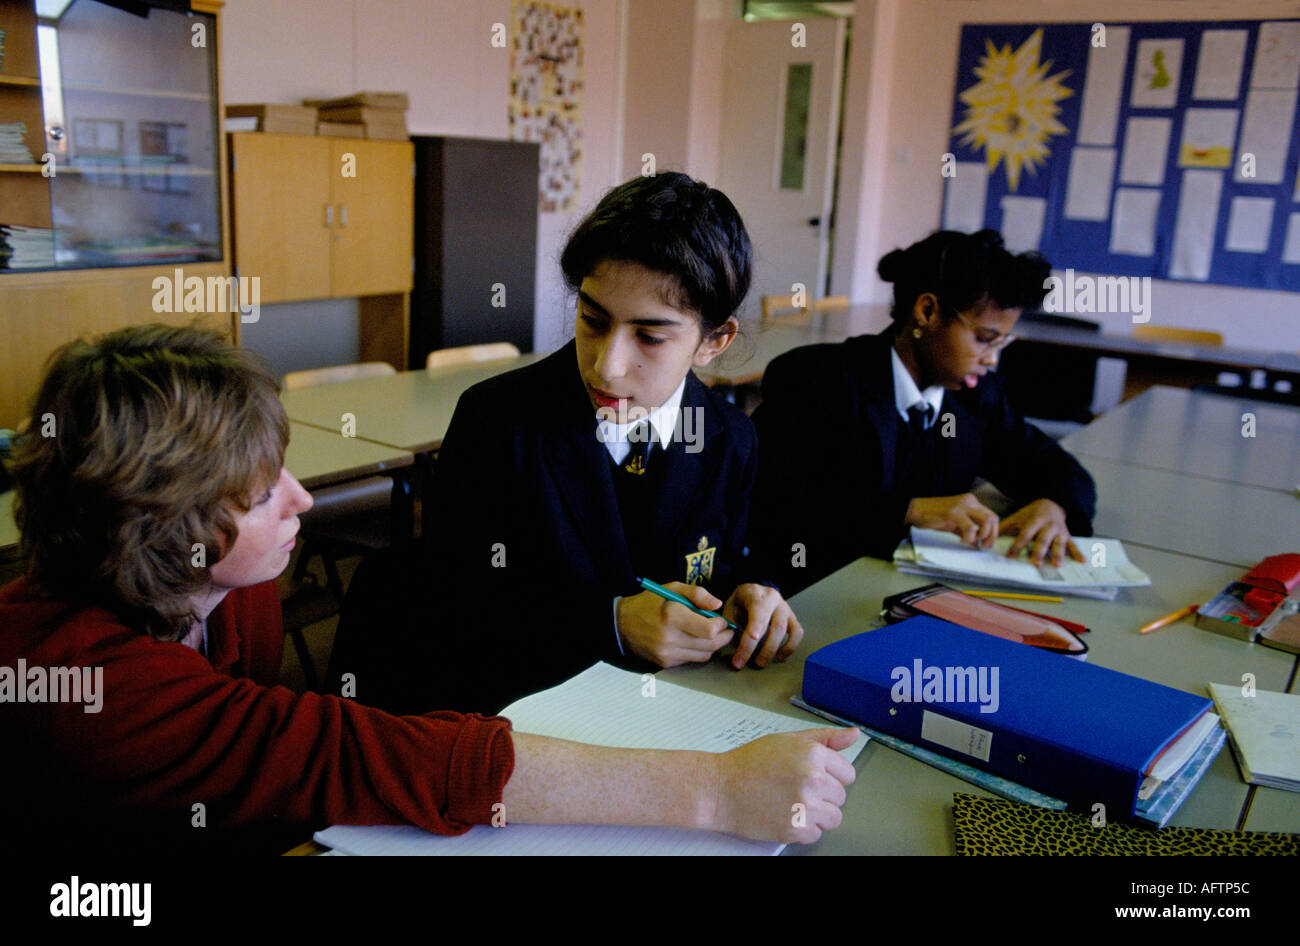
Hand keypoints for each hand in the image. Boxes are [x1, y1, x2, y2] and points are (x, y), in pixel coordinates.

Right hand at [617, 582, 732, 667]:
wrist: (621, 624)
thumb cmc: (649, 603)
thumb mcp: (672, 588)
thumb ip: (697, 594)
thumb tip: (717, 605)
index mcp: (672, 615)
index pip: (709, 630)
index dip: (721, 625)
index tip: (720, 619)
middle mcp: (669, 637)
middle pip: (710, 645)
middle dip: (723, 637)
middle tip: (726, 629)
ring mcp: (667, 653)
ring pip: (704, 655)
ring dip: (712, 645)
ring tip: (710, 634)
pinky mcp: (665, 663)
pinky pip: (691, 659)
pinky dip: (697, 651)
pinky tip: (693, 640)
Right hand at [710, 728, 857, 843]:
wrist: (719, 789)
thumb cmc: (750, 763)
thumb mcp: (788, 741)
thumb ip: (825, 738)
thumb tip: (854, 734)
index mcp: (813, 754)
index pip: (847, 774)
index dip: (830, 777)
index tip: (812, 778)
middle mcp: (813, 779)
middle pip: (840, 797)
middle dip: (822, 796)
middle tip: (795, 791)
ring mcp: (805, 805)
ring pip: (833, 818)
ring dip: (817, 815)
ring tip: (791, 804)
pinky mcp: (796, 828)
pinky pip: (816, 835)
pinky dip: (803, 830)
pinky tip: (784, 815)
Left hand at [723, 583, 803, 668]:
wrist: (751, 592)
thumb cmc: (739, 602)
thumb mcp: (730, 608)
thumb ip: (732, 623)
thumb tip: (733, 641)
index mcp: (756, 593)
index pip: (759, 609)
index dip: (757, 625)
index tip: (752, 638)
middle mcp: (774, 599)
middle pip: (773, 625)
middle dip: (759, 647)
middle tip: (743, 662)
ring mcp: (785, 608)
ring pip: (784, 631)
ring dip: (771, 650)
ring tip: (759, 663)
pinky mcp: (792, 617)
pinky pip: (797, 633)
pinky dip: (789, 647)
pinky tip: (778, 656)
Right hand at [904, 493, 998, 547]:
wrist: (914, 510)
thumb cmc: (932, 516)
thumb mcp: (953, 523)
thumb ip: (966, 530)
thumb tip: (976, 542)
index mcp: (970, 502)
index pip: (992, 516)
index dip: (993, 532)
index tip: (986, 543)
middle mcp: (969, 501)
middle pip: (992, 518)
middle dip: (991, 535)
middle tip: (983, 546)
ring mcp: (961, 505)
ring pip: (986, 521)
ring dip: (983, 536)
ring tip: (972, 541)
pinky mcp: (953, 512)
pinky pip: (970, 528)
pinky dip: (969, 537)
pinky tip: (961, 540)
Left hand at [999, 499, 1083, 565]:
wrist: (1052, 503)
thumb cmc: (1031, 514)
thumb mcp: (1018, 517)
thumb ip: (1005, 527)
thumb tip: (987, 537)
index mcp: (1035, 520)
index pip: (1025, 533)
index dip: (1018, 544)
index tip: (1011, 555)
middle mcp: (1049, 526)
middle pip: (1043, 539)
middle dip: (1040, 551)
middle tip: (1035, 562)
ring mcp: (1060, 531)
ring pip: (1059, 543)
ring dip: (1058, 554)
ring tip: (1056, 565)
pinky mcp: (1067, 536)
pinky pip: (1074, 545)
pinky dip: (1078, 553)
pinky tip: (1082, 561)